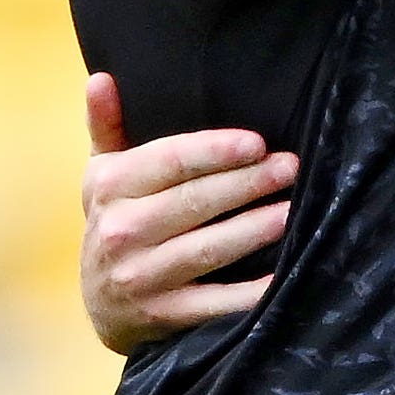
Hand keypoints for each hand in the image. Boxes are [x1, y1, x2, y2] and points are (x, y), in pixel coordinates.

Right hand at [80, 75, 290, 351]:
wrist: (102, 304)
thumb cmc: (119, 220)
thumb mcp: (104, 175)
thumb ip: (107, 126)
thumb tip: (101, 78)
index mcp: (110, 187)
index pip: (168, 162)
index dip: (214, 152)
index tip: (257, 143)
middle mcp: (119, 231)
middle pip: (194, 202)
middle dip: (248, 184)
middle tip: (292, 168)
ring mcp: (140, 277)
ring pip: (207, 249)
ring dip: (253, 230)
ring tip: (293, 211)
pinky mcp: (162, 315)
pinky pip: (214, 302)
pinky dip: (250, 293)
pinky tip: (284, 274)